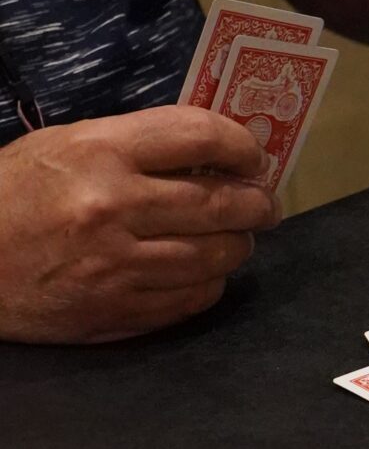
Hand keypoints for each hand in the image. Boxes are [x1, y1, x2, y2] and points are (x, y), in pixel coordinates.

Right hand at [0, 107, 279, 343]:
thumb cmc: (12, 193)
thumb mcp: (66, 145)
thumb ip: (138, 146)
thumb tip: (211, 156)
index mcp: (100, 151)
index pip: (201, 137)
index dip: (242, 146)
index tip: (254, 156)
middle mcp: (113, 206)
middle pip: (221, 203)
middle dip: (256, 202)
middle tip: (263, 202)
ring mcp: (115, 265)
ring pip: (215, 256)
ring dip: (238, 245)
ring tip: (237, 237)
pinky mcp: (113, 311)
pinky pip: (192, 299)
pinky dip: (210, 284)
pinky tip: (206, 272)